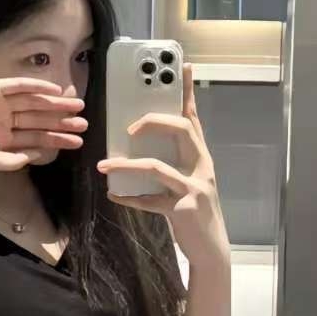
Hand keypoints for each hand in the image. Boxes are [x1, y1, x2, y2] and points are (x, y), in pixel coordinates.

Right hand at [0, 78, 86, 171]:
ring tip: (77, 106)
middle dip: (61, 121)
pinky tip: (55, 90)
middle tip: (84, 122)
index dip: (58, 138)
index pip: (37, 137)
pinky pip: (19, 85)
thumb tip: (38, 156)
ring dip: (55, 104)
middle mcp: (7, 119)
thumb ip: (17, 159)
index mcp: (7, 138)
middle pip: (40, 119)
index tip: (78, 140)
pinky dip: (37, 86)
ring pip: (34, 102)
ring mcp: (1, 103)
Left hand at [98, 65, 229, 270]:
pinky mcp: (183, 210)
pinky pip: (150, 201)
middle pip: (182, 130)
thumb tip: (137, 145)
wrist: (212, 249)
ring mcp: (195, 188)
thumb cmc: (196, 212)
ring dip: (127, 165)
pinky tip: (113, 195)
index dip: (187, 91)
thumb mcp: (188, 181)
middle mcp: (202, 167)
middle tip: (129, 128)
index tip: (181, 66)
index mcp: (201, 157)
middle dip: (155, 121)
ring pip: (158, 167)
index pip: (194, 117)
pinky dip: (129, 198)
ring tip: (105, 165)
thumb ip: (171, 162)